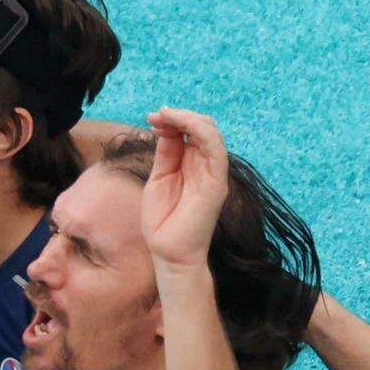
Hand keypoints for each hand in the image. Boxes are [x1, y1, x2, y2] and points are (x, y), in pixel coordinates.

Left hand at [140, 107, 230, 271]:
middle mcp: (206, 166)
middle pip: (203, 127)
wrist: (168, 253)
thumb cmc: (162, 220)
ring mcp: (213, 174)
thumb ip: (167, 153)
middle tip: (156, 116)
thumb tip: (166, 126)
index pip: (191, 131)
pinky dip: (200, 132)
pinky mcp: (217, 184)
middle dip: (180, 116)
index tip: (152, 118)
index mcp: (193, 164)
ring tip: (166, 115)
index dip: (174, 119)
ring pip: (212, 133)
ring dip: (188, 118)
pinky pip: (216, 150)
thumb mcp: (160, 177)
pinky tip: (180, 125)